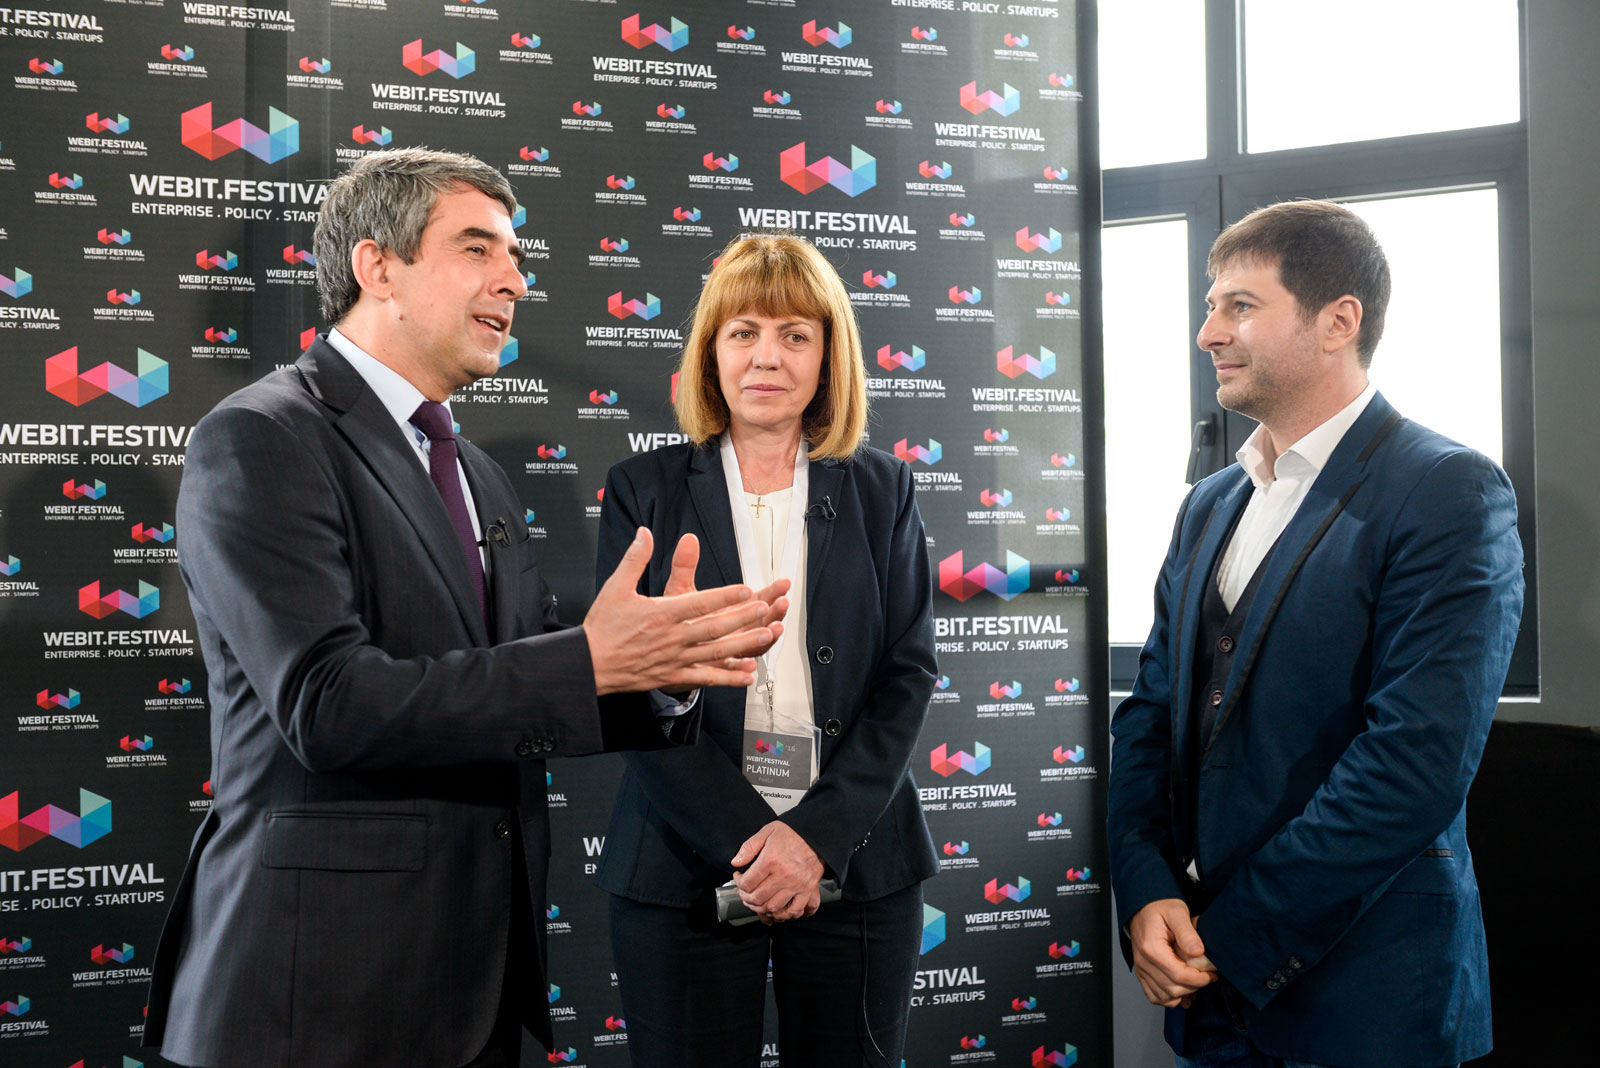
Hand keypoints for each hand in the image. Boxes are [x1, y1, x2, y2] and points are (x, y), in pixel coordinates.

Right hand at [586, 528, 789, 694]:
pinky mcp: (673, 675)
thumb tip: (645, 533)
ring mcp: (674, 659)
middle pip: (713, 628)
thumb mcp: (616, 587)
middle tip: (764, 609)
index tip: (745, 589)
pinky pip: (706, 678)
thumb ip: (635, 559)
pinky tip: (747, 674)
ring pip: (715, 652)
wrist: (588, 664)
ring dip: (743, 645)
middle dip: (741, 618)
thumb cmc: (603, 627)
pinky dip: (728, 677)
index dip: (724, 596)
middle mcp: (671, 638)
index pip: (698, 603)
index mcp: (660, 614)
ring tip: (766, 636)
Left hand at [730, 821, 823, 923]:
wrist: (817, 834)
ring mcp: (797, 885)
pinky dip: (785, 915)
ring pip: (773, 908)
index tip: (739, 878)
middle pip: (758, 898)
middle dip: (746, 898)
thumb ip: (749, 847)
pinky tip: (778, 910)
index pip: (747, 883)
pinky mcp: (808, 889)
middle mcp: (784, 875)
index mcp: (771, 860)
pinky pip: (796, 910)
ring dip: (761, 909)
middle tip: (745, 892)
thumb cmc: (792, 832)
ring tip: (758, 902)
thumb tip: (736, 862)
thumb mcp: (767, 832)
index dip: (738, 883)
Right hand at [1128, 898, 1215, 1007]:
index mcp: (1151, 948)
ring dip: (1184, 995)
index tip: (1211, 974)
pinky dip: (1170, 999)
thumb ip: (1187, 932)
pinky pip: (1155, 997)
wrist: (1143, 909)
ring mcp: (1141, 970)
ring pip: (1164, 997)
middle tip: (1207, 976)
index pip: (1177, 975)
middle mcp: (1143, 962)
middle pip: (1172, 989)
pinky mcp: (1142, 974)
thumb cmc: (1160, 909)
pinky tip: (1182, 991)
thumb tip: (1198, 952)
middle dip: (1194, 987)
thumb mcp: (1177, 912)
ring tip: (1195, 982)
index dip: (1198, 979)